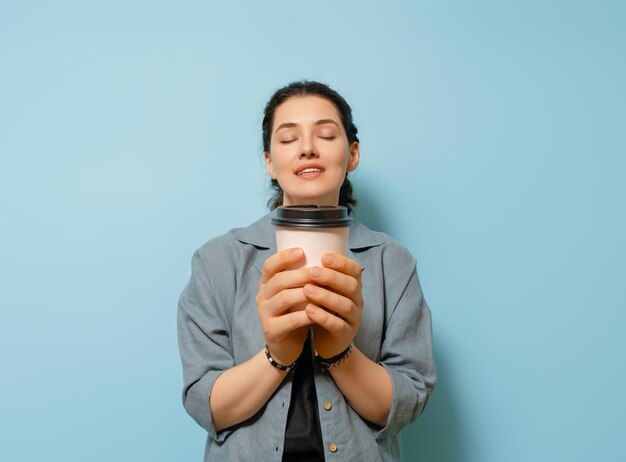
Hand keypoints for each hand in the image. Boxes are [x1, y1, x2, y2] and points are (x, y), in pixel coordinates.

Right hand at [256, 248, 313, 365]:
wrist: (285, 346)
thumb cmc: (293, 313)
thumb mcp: (294, 293)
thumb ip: (301, 279)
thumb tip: (323, 257)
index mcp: (266, 284)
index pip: (269, 265)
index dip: (283, 257)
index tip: (301, 251)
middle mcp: (262, 296)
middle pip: (279, 280)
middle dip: (300, 274)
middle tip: (318, 271)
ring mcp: (265, 314)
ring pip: (284, 298)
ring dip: (305, 293)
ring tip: (322, 290)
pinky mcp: (272, 331)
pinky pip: (290, 320)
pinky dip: (306, 315)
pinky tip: (318, 312)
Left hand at [303, 253, 362, 358]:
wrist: (328, 341)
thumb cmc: (324, 309)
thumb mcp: (325, 290)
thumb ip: (319, 275)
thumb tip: (299, 251)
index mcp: (353, 286)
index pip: (355, 270)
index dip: (342, 262)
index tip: (324, 256)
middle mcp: (357, 301)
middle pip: (351, 286)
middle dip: (332, 277)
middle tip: (312, 272)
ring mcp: (353, 318)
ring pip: (345, 305)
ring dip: (326, 296)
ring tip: (307, 290)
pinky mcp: (345, 334)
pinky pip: (337, 325)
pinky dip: (323, 317)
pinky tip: (309, 310)